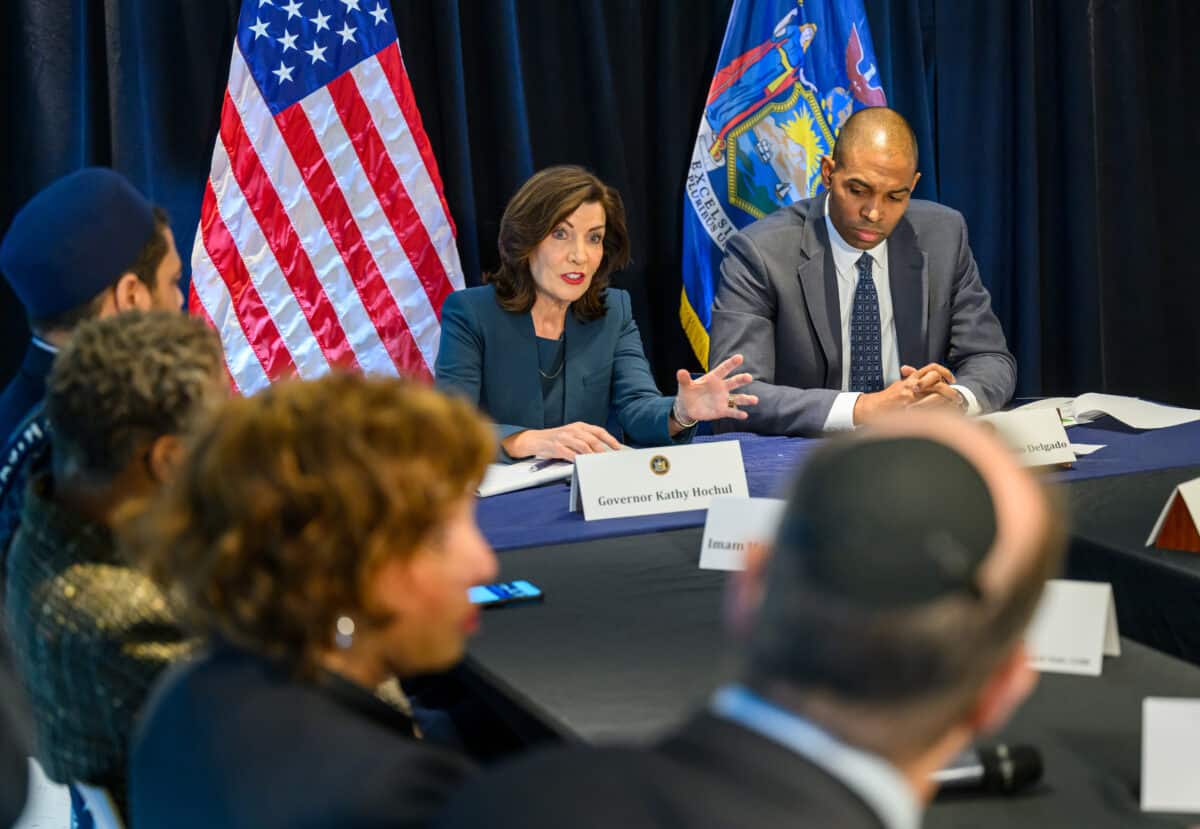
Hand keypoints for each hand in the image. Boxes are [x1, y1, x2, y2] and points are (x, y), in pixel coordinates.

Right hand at [502, 422, 621, 461]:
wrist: (535, 439)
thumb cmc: (556, 439)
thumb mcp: (572, 435)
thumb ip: (585, 440)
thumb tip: (602, 450)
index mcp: (579, 426)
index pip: (599, 431)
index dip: (610, 439)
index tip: (618, 448)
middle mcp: (573, 430)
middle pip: (593, 440)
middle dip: (603, 451)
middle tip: (609, 459)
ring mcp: (565, 438)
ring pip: (584, 446)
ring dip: (593, 456)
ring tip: (599, 463)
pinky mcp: (557, 447)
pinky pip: (571, 454)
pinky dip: (579, 460)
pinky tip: (584, 464)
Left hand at [674, 354, 758, 423]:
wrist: (688, 408)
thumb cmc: (688, 393)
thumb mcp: (684, 385)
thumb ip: (684, 379)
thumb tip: (680, 372)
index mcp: (713, 378)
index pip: (723, 369)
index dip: (731, 363)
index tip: (740, 357)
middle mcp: (722, 387)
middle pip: (734, 382)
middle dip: (741, 379)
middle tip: (749, 377)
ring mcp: (723, 399)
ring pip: (738, 398)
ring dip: (746, 399)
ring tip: (755, 400)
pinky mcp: (722, 410)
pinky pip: (732, 411)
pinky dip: (738, 413)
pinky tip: (744, 415)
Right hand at [853, 363, 962, 422]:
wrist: (873, 409)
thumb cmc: (886, 399)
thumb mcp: (899, 386)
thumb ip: (910, 380)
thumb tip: (915, 374)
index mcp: (910, 379)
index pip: (932, 369)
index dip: (945, 373)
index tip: (951, 380)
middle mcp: (912, 386)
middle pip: (938, 383)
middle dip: (950, 391)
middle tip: (957, 397)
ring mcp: (912, 398)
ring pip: (937, 396)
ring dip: (948, 401)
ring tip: (955, 407)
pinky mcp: (911, 410)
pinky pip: (931, 409)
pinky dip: (940, 411)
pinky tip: (946, 414)